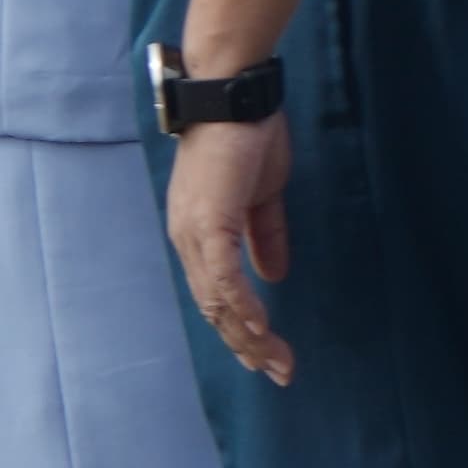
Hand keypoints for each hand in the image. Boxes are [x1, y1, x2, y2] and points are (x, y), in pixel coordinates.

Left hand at [166, 113, 296, 387]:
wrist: (233, 95)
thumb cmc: (246, 137)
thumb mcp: (261, 196)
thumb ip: (264, 235)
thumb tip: (273, 276)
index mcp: (197, 232)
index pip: (215, 294)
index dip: (241, 328)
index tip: (269, 355)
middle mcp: (187, 238)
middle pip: (214, 308)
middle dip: (247, 345)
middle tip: (279, 372)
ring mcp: (193, 231)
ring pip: (218, 301)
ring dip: (249, 335)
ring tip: (278, 362)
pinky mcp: (208, 221)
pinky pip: (223, 276)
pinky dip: (241, 305)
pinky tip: (260, 328)